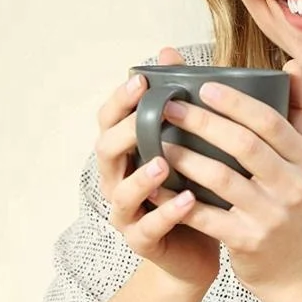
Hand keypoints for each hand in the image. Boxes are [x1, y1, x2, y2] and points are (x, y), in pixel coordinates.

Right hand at [95, 47, 220, 292]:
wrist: (196, 250)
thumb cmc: (191, 189)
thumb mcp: (187, 144)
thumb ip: (177, 103)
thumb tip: (169, 51)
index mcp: (126, 152)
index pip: (109, 120)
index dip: (119, 101)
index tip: (141, 81)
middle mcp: (118, 179)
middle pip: (104, 151)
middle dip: (124, 131)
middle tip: (148, 116)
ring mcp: (127, 212)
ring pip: (121, 192)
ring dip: (141, 176)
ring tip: (164, 163)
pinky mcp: (142, 241)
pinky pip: (148, 228)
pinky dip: (167, 213)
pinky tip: (188, 201)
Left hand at [156, 59, 301, 295]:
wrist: (291, 267)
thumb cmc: (286, 201)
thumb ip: (298, 113)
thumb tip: (292, 65)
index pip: (271, 122)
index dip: (238, 103)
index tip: (205, 87)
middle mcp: (291, 186)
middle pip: (245, 146)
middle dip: (204, 123)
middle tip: (170, 108)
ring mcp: (269, 216)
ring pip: (222, 180)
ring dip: (186, 158)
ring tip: (158, 142)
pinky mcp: (246, 241)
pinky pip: (205, 216)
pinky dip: (177, 200)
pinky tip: (154, 185)